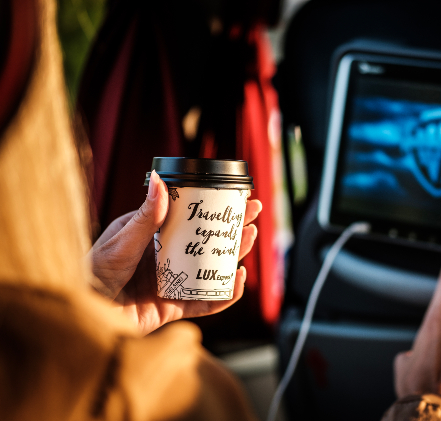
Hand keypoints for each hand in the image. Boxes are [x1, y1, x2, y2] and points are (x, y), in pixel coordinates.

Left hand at [89, 171, 261, 334]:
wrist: (83, 316)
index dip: (214, 208)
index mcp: (152, 237)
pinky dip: (225, 295)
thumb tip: (160, 180)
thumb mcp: (121, 241)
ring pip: (211, 269)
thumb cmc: (92, 274)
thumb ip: (145, 216)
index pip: (190, 218)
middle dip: (232, 230)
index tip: (235, 197)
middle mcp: (165, 258)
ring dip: (233, 256)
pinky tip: (236, 280)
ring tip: (249, 239)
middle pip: (207, 243)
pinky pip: (206, 302)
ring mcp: (172, 282)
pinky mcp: (174, 307)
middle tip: (253, 216)